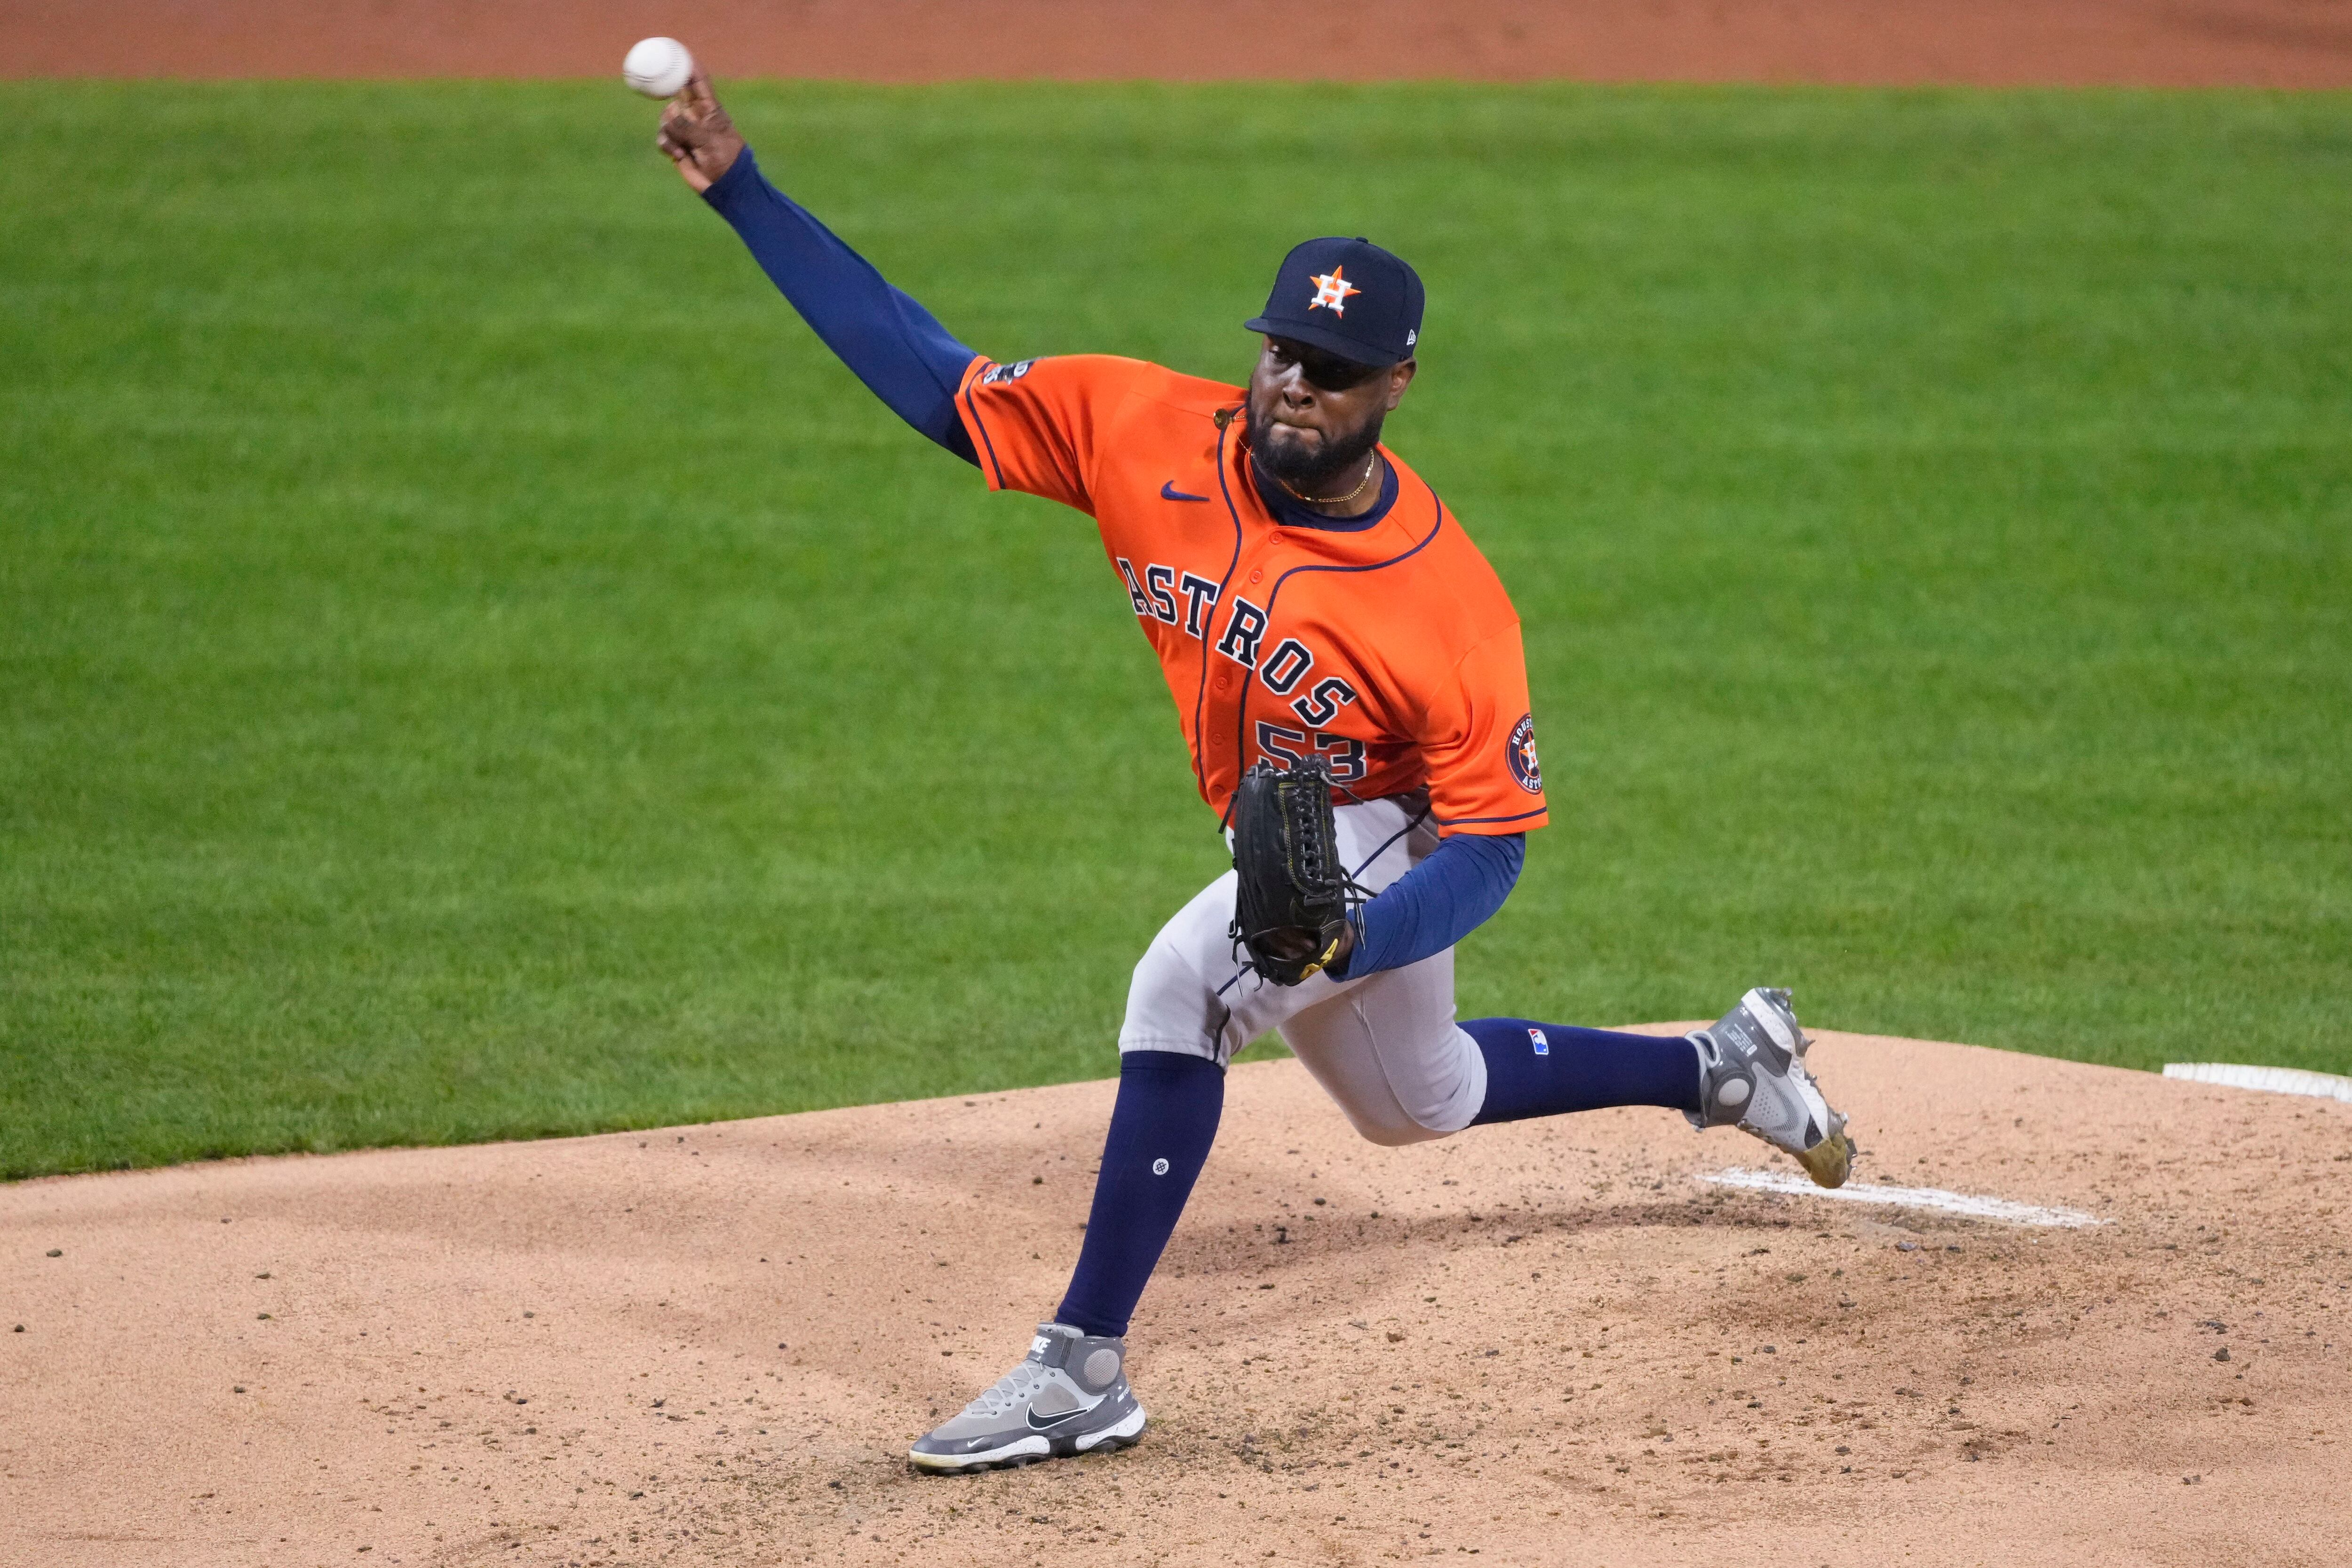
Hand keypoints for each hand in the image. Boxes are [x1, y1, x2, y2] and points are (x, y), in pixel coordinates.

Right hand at [656, 70, 743, 192]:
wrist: (725, 188)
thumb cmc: (726, 162)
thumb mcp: (709, 142)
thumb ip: (688, 127)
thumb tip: (670, 112)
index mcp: (710, 110)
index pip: (699, 82)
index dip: (689, 67)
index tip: (679, 51)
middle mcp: (696, 117)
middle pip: (676, 96)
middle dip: (668, 94)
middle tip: (661, 92)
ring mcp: (686, 131)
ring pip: (666, 119)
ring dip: (671, 132)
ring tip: (684, 148)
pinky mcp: (677, 145)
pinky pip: (663, 137)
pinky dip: (668, 145)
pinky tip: (679, 155)